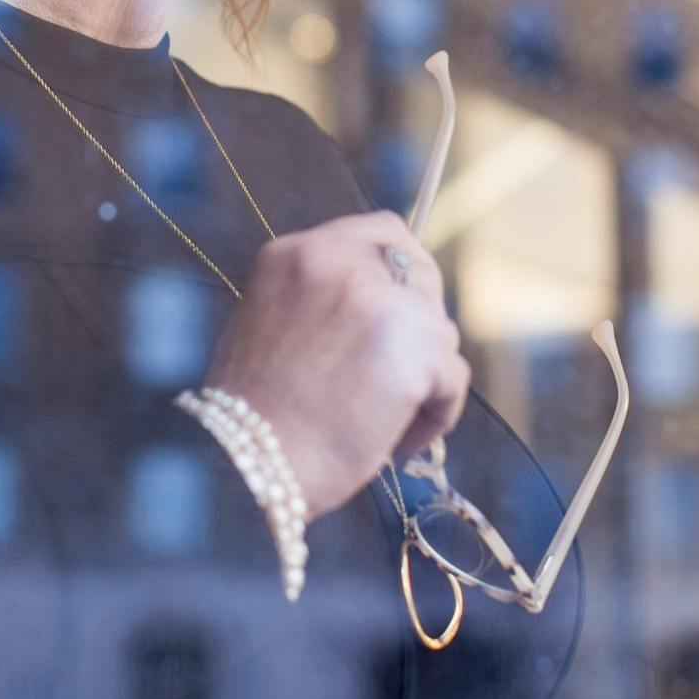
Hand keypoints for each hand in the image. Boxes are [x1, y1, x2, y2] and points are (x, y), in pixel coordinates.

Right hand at [202, 209, 469, 520]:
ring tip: (388, 421)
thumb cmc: (255, 416)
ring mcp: (378, 300)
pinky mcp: (413, 346)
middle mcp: (337, 262)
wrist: (247, 466)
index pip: (381, 231)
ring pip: (439, 330)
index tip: (404, 310)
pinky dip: (437, 412)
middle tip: (403, 373)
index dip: (403, 271)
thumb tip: (383, 305)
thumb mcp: (272, 324)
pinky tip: (401, 441)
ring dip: (425, 376)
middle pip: (421, 273)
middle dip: (422, 324)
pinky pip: (452, 375)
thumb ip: (322, 300)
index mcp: (295, 253)